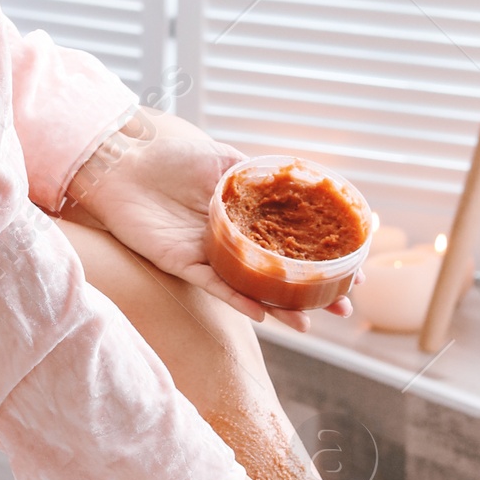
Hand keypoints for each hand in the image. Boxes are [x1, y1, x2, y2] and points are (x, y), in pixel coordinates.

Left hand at [65, 107, 357, 328]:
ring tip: (309, 323)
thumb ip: (256, 174)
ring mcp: (209, 255)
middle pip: (279, 273)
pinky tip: (263, 312)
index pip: (293, 242)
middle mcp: (230, 241)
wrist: (124, 162)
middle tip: (343, 307)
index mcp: (245, 217)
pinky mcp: (182, 264)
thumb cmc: (171, 156)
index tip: (355, 268)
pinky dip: (238, 299)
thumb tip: (300, 181)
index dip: (323, 256)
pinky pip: (215, 286)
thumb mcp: (224, 159)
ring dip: (281, 306)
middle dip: (312, 293)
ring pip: (252, 287)